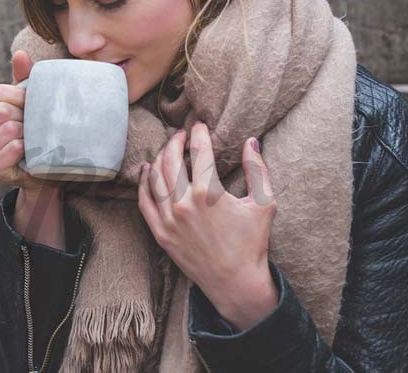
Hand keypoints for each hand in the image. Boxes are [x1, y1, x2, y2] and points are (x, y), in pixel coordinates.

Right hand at [0, 50, 58, 197]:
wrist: (41, 169)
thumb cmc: (31, 131)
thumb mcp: (25, 104)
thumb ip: (22, 79)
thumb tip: (20, 54)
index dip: (17, 95)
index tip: (31, 103)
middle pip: (0, 111)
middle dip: (24, 115)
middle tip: (36, 123)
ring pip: (7, 130)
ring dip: (28, 132)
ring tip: (35, 137)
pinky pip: (7, 153)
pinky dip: (22, 148)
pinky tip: (29, 148)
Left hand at [137, 121, 278, 330]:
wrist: (236, 282)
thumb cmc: (252, 243)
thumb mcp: (264, 204)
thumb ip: (258, 170)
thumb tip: (251, 141)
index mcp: (208, 193)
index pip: (199, 151)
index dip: (199, 134)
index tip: (200, 126)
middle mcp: (183, 203)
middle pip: (171, 159)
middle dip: (175, 141)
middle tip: (181, 134)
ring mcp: (168, 219)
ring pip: (155, 177)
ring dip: (160, 157)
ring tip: (168, 149)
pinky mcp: (159, 232)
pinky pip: (144, 200)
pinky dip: (143, 182)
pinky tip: (147, 169)